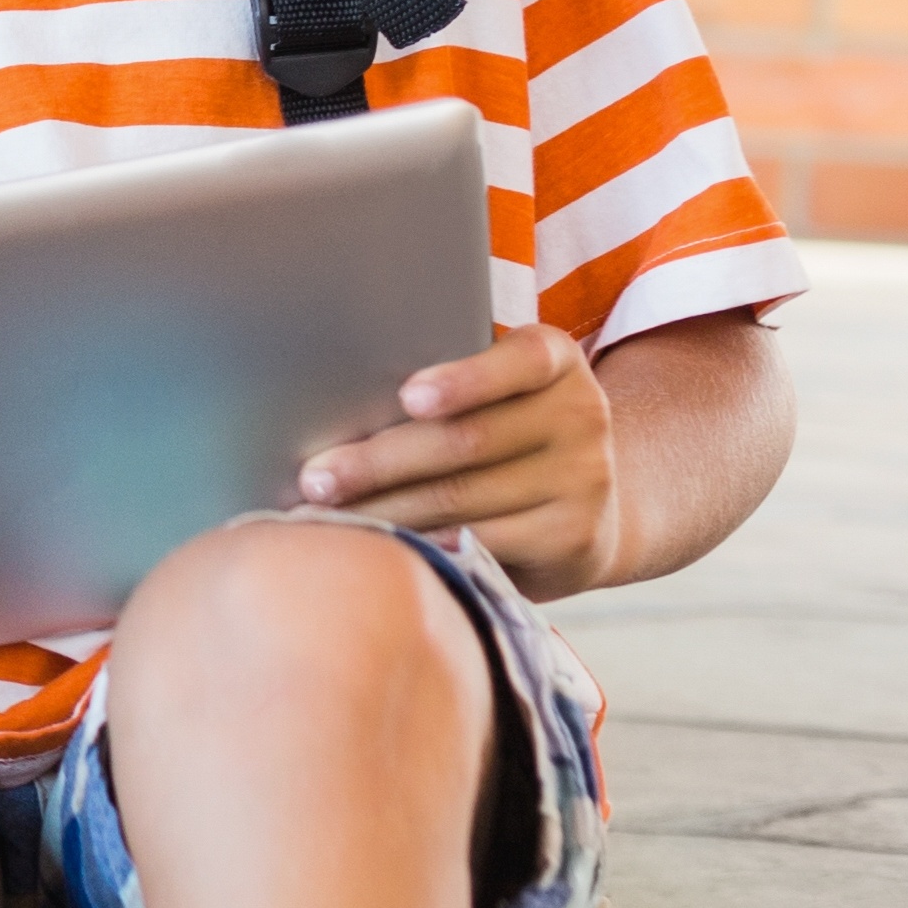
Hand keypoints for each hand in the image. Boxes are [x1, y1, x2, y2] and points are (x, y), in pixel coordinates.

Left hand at [296, 323, 619, 591]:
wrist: (591, 508)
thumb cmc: (507, 434)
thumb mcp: (497, 392)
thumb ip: (446, 386)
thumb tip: (331, 399)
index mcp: (555, 361)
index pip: (520, 362)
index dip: (464, 380)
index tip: (409, 397)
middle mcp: (581, 413)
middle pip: (466, 439)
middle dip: (379, 462)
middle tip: (315, 479)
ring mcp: (585, 478)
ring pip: (463, 496)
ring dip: (385, 509)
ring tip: (324, 515)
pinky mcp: (572, 537)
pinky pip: (482, 542)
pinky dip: (422, 544)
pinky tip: (382, 546)